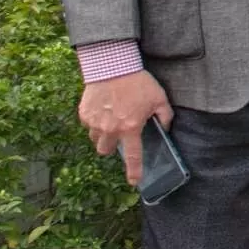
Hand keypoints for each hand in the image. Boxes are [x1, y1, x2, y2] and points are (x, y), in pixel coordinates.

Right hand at [78, 71, 173, 186]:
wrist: (112, 66)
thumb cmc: (139, 82)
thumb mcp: (159, 99)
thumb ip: (165, 116)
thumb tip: (165, 128)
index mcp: (130, 128)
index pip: (133, 155)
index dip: (134, 170)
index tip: (134, 182)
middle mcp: (110, 129)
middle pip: (105, 151)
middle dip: (112, 147)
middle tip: (119, 135)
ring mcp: (94, 122)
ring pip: (95, 139)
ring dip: (102, 135)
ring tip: (110, 119)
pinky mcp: (84, 114)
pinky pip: (88, 125)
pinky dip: (94, 122)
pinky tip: (103, 109)